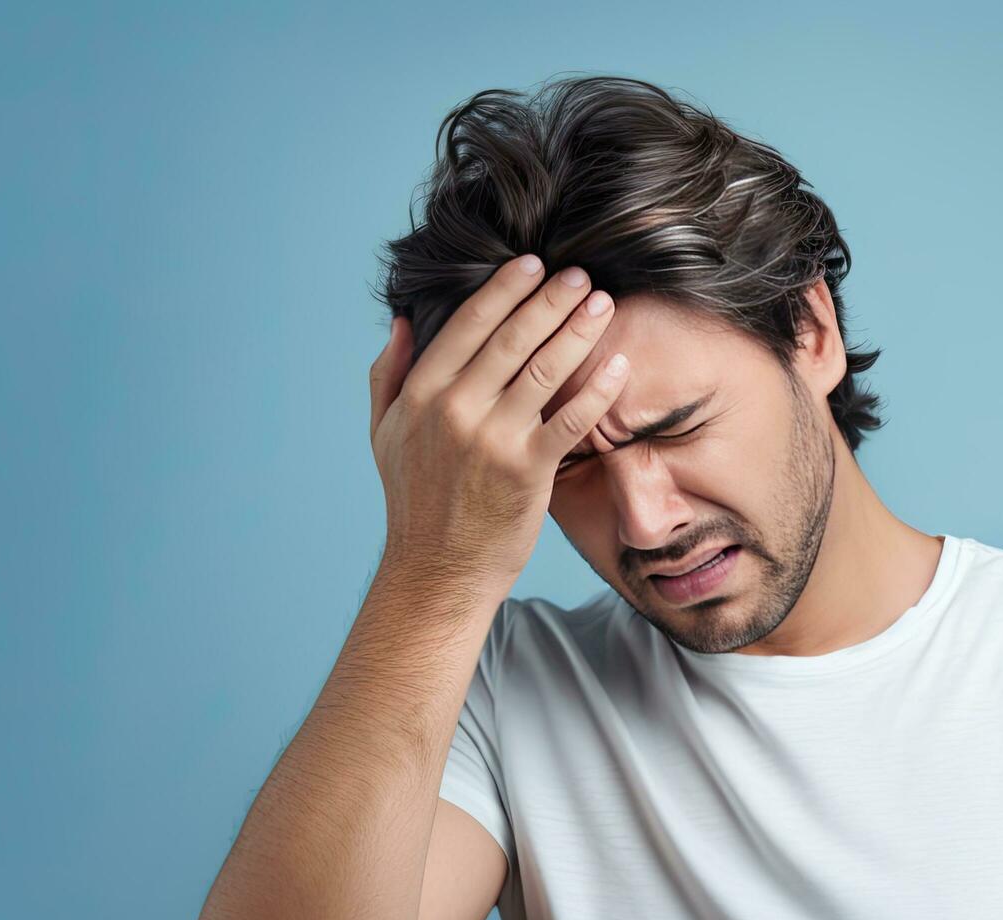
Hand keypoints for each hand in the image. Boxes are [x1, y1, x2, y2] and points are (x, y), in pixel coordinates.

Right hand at [368, 256, 627, 585]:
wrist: (436, 572)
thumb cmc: (413, 503)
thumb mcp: (385, 434)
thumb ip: (388, 374)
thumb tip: (403, 322)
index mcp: (422, 394)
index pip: (468, 325)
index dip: (504, 289)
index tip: (532, 263)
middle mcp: (456, 410)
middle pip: (513, 337)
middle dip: (551, 299)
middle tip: (581, 274)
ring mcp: (493, 440)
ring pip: (546, 368)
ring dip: (579, 330)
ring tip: (604, 304)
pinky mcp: (528, 471)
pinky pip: (571, 419)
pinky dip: (597, 389)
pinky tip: (618, 367)